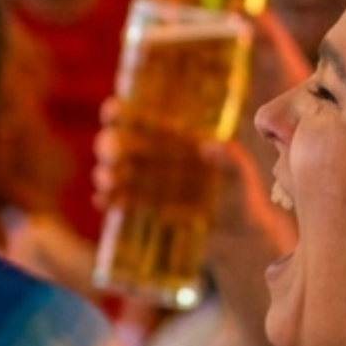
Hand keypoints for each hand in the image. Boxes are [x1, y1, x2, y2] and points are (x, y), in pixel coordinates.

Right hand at [93, 104, 281, 255]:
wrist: (240, 235)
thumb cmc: (243, 197)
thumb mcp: (243, 174)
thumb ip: (232, 159)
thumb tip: (213, 145)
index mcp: (175, 140)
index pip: (142, 119)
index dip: (122, 112)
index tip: (112, 110)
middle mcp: (155, 157)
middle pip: (118, 143)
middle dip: (109, 145)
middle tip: (113, 153)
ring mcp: (147, 183)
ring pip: (113, 172)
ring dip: (105, 173)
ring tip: (108, 180)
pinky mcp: (145, 208)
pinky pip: (119, 201)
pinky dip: (107, 200)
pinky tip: (101, 201)